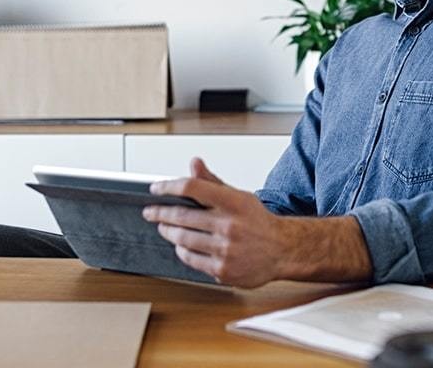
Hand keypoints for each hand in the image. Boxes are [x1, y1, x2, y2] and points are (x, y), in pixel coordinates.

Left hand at [143, 157, 291, 287]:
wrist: (282, 250)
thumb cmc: (258, 222)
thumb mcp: (239, 196)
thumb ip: (213, 182)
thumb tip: (194, 163)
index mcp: (233, 202)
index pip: (192, 187)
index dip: (169, 186)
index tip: (156, 188)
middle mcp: (229, 225)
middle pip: (181, 215)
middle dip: (160, 213)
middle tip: (151, 212)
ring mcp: (225, 249)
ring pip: (182, 239)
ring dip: (168, 232)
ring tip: (164, 227)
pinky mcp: (222, 269)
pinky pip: (191, 259)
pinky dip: (181, 250)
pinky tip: (180, 245)